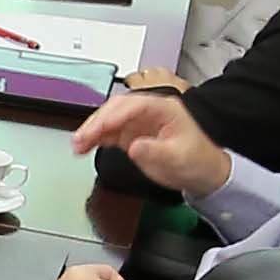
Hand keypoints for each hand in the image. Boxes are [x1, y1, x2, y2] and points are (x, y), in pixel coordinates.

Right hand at [69, 85, 231, 196]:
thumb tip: (134, 146)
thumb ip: (156, 151)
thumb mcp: (179, 157)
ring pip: (108, 119)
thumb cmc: (197, 160)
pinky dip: (94, 138)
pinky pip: (108, 132)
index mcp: (164, 108)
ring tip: (78, 144)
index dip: (114, 114)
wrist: (202, 174)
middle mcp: (148, 111)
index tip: (100, 127)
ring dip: (91, 130)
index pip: (134, 104)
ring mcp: (138, 122)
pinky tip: (83, 146)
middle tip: (82, 137)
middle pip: (116, 108)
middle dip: (97, 121)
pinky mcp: (130, 135)